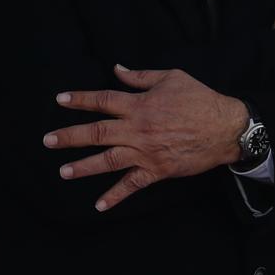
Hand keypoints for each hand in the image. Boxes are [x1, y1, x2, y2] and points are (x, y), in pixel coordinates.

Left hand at [43, 65, 247, 211]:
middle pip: (97, 132)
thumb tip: (117, 69)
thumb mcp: (171, 78)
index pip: (103, 100)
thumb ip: (140, 76)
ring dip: (84, 167)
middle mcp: (138, 129)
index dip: (80, 99)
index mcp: (139, 105)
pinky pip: (132, 185)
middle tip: (48, 141)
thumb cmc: (200, 99)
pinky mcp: (156, 170)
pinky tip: (99, 205)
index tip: (60, 100)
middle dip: (70, 136)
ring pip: (108, 160)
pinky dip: (115, 196)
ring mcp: (146, 152)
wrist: (226, 128)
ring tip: (63, 172)